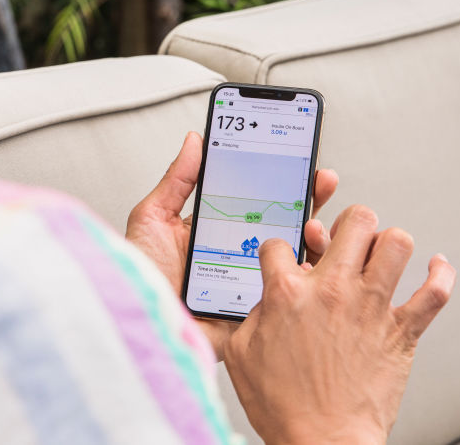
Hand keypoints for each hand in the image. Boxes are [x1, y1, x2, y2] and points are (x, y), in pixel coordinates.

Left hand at [125, 131, 338, 359]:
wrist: (138, 320)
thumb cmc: (138, 275)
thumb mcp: (153, 218)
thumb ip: (178, 180)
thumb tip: (195, 140)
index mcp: (217, 235)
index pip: (257, 203)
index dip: (282, 183)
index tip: (301, 161)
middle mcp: (238, 259)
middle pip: (284, 226)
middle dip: (309, 201)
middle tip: (321, 180)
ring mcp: (250, 285)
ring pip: (294, 260)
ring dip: (313, 238)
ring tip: (312, 224)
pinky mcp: (254, 314)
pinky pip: (288, 297)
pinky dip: (305, 279)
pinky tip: (308, 263)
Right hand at [224, 206, 455, 443]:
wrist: (322, 444)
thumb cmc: (285, 408)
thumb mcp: (242, 354)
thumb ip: (251, 316)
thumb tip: (267, 299)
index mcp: (288, 293)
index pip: (279, 244)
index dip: (277, 250)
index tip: (281, 262)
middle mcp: (333, 290)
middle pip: (355, 221)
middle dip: (348, 223)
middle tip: (345, 238)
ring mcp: (372, 308)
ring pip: (397, 242)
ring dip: (388, 242)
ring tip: (380, 252)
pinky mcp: (402, 332)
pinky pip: (435, 292)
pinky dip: (441, 274)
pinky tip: (436, 266)